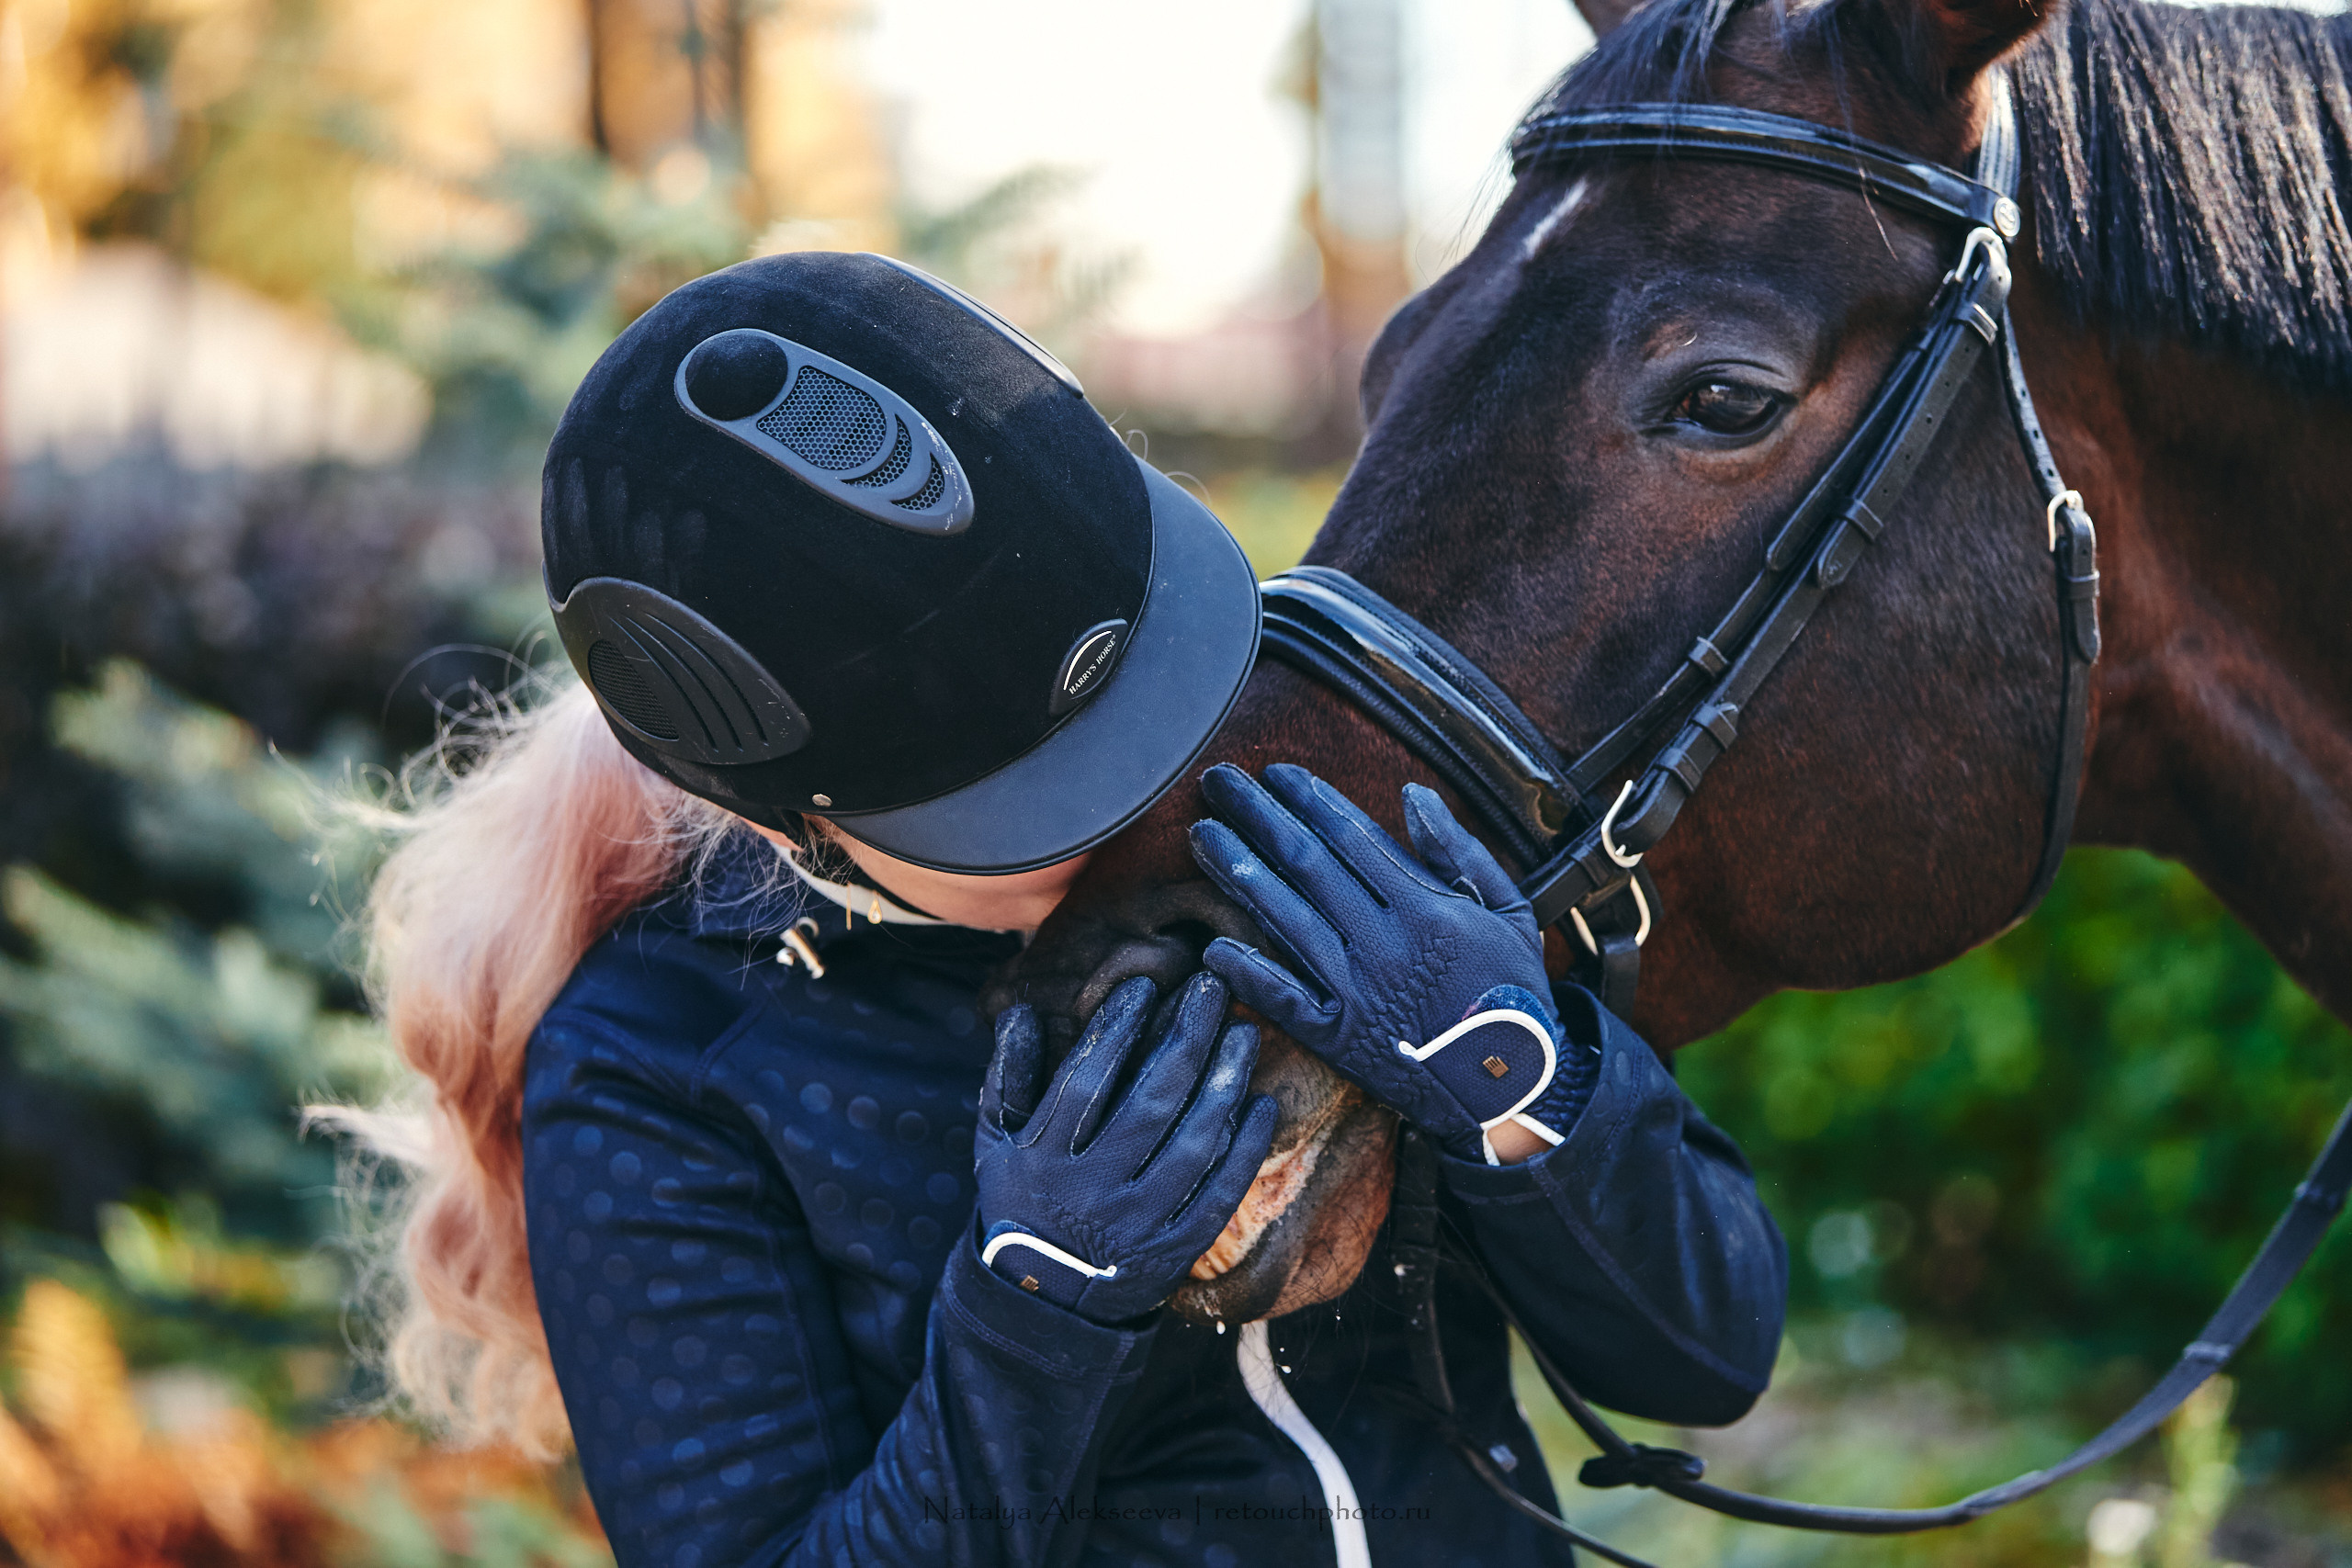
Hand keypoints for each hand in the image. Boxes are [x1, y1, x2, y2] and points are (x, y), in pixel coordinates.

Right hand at [977, 973, 1278, 1322]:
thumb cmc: (1021, 1203)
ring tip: (1244, 1035)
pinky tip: (1263, 1105)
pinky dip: (1245, 1149)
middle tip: (1212, 990)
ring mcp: (1136, 1224)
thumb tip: (1022, 1013)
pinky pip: (1218, 1194)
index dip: (1116, 1029)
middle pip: (1150, 1103)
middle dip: (1186, 1039)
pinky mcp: (1173, 1251)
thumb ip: (1006, 1079)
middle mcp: (1091, 1191)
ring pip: (1192, 1145)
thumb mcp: (995, 1145)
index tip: (1145, 985)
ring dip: (1224, 1085)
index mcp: (1043, 1158)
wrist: (1043, 1302)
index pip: (1085, 1080)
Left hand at [1188, 763, 1584, 1164]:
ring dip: (1238, 873)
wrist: (1513, 1090)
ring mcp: (1356, 994)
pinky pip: (1282, 1000)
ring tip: (1202, 835)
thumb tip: (1413, 794)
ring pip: (1285, 920)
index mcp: (1427, 909)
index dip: (1308, 800)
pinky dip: (1247, 973)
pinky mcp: (1337, 1040)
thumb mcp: (1509, 911)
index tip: (1275, 772)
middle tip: (1217, 781)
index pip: (1353, 838)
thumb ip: (1461, 851)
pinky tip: (1212, 945)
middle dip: (1258, 817)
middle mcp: (1384, 946)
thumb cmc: (1512, 991)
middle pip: (1306, 866)